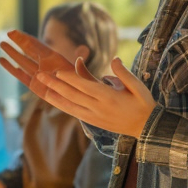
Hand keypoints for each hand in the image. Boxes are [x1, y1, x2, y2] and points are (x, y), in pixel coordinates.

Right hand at [0, 30, 79, 98]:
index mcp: (55, 60)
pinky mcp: (34, 86)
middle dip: (18, 42)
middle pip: (29, 50)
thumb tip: (82, 55)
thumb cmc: (82, 87)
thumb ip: (80, 67)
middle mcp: (45, 65)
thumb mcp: (82, 76)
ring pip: (22, 61)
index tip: (15, 32)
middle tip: (7, 33)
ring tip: (1, 44)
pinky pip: (21, 76)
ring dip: (12, 53)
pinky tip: (2, 61)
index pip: (38, 46)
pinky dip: (12, 69)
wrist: (78, 101)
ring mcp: (38, 75)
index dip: (27, 39)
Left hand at [37, 57, 156, 136]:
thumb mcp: (138, 86)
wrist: (146, 128)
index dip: (70, 79)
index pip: (85, 86)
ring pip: (70, 106)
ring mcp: (94, 116)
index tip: (58, 72)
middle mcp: (98, 108)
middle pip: (73, 95)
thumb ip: (123, 73)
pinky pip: (74, 112)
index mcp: (109, 97)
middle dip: (55, 85)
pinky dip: (63, 105)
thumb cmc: (143, 104)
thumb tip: (113, 59)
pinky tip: (54, 100)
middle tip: (41, 76)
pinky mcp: (93, 122)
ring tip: (42, 89)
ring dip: (55, 97)